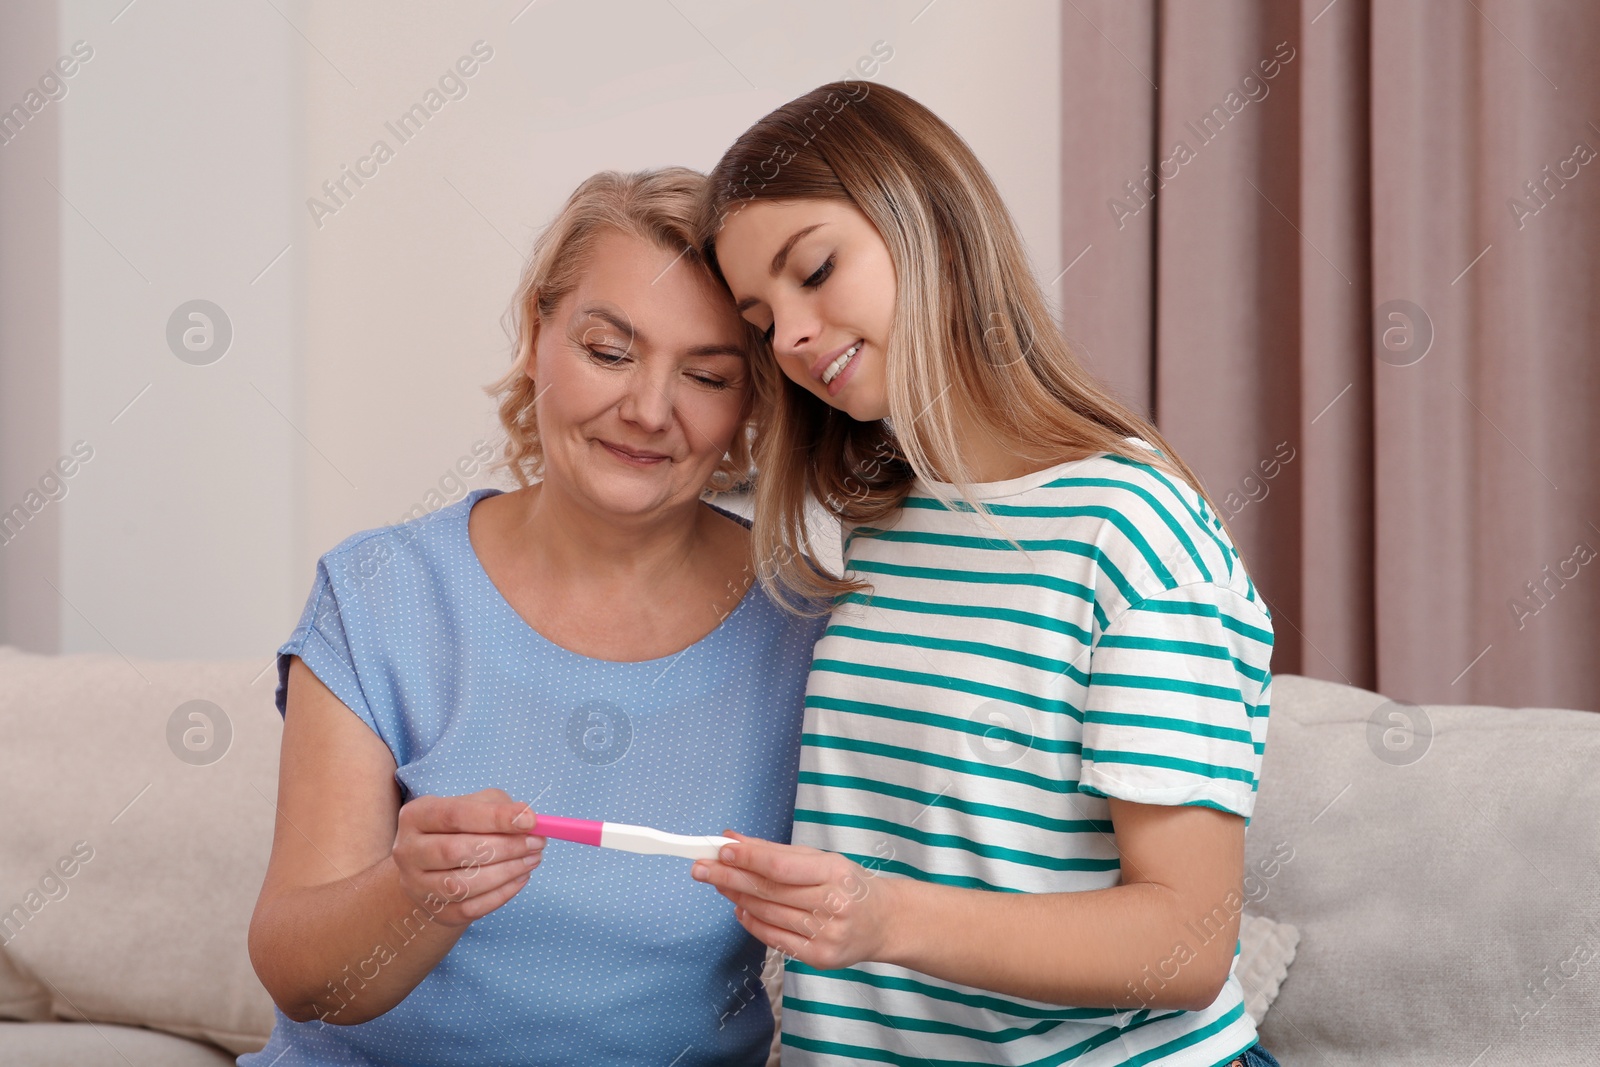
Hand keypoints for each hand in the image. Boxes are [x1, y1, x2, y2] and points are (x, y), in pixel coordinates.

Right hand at [390, 787, 545, 927]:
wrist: (433, 867)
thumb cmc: (459, 829)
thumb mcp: (474, 805)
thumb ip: (499, 806)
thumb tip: (527, 819)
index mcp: (416, 816)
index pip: (455, 815)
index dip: (495, 818)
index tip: (530, 820)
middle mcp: (408, 851)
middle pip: (456, 851)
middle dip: (505, 847)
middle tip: (537, 843)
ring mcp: (417, 885)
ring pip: (463, 885)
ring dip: (507, 872)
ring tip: (532, 859)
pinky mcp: (434, 910)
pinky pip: (471, 908)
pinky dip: (502, 894)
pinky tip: (520, 878)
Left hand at [690, 830, 897, 969]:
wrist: (886, 922)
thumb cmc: (850, 884)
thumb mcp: (821, 859)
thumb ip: (776, 851)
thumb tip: (733, 839)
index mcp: (836, 873)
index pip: (782, 866)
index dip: (748, 858)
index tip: (720, 849)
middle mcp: (833, 905)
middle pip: (770, 891)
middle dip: (730, 876)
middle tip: (701, 866)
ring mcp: (826, 935)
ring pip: (768, 915)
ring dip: (737, 897)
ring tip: (717, 882)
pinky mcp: (819, 958)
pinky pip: (774, 939)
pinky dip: (752, 922)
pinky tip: (739, 908)